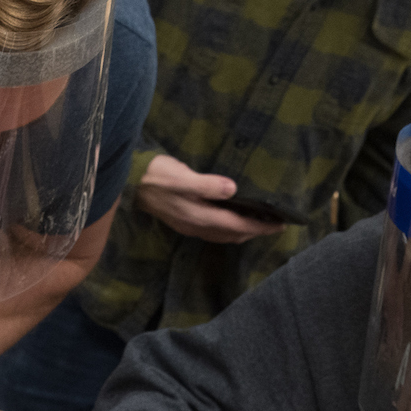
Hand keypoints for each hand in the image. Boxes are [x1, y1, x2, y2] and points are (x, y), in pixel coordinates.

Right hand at [135, 154, 284, 245]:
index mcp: (199, 216)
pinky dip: (230, 228)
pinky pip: (215, 231)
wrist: (130, 183)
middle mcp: (197, 226)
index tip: (280, 224)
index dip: (259, 227)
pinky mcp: (186, 221)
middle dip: (256, 231)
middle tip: (276, 225)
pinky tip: (235, 220)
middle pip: (233, 235)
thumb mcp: (182, 176)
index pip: (237, 226)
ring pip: (224, 235)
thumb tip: (233, 189)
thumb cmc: (157, 175)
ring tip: (260, 224)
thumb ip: (206, 184)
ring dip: (243, 232)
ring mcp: (190, 226)